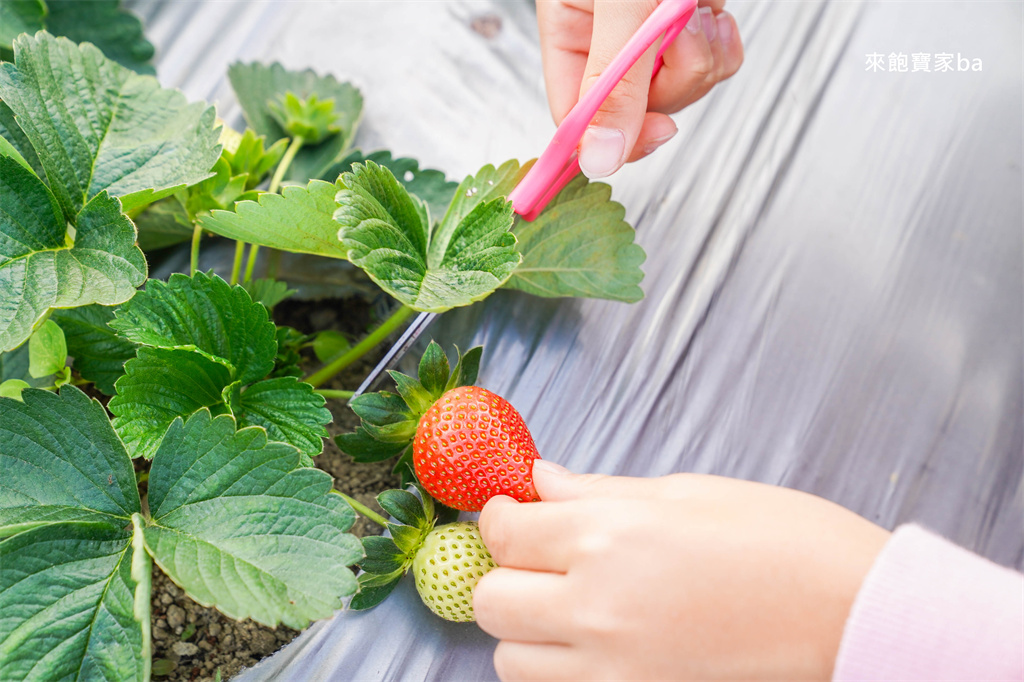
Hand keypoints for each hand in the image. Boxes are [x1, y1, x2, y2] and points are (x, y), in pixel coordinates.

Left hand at [474, 462, 889, 680]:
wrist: (852, 613)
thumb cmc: (781, 538)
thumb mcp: (684, 493)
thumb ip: (597, 492)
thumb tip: (539, 480)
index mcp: (609, 536)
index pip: (504, 532)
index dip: (501, 517)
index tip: (514, 513)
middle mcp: (597, 607)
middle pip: (493, 601)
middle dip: (506, 573)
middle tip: (540, 559)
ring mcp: (614, 669)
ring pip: (511, 661)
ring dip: (526, 632)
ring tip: (570, 608)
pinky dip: (558, 671)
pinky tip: (596, 644)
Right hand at [537, 0, 743, 178]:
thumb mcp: (618, 4)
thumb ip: (613, 80)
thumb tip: (600, 159)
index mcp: (571, 34)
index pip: (579, 118)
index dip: (612, 137)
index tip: (654, 132)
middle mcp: (608, 43)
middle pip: (639, 111)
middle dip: (671, 79)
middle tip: (674, 30)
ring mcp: (654, 40)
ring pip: (683, 91)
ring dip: (700, 55)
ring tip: (690, 4)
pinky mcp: (691, 31)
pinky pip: (712, 68)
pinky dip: (721, 45)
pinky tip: (709, 11)